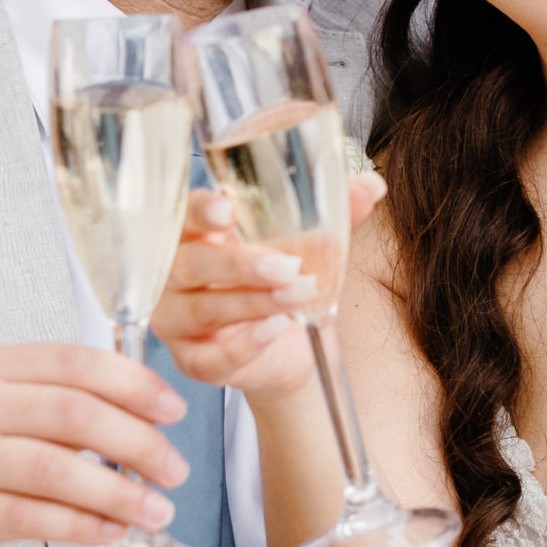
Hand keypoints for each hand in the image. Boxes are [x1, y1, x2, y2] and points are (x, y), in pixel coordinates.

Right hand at [0, 343, 189, 546]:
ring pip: (56, 471)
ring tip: (157, 509)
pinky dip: (84, 525)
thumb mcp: (4, 409)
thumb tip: (153, 415)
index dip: (132, 384)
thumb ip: (65, 401)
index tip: (174, 410)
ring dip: (119, 493)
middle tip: (175, 470)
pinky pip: (34, 518)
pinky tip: (114, 531)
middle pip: (71, 414)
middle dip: (137, 442)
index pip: (72, 363)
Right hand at [153, 174, 387, 400]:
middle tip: (285, 265)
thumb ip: (335, 214)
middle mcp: (176, 275)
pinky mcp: (194, 360)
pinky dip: (242, 345)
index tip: (226, 211)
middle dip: (239, 264)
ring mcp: (177, 321)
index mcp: (196, 233)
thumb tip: (371, 186)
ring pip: (202, 310)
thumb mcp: (306, 244)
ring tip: (296, 295)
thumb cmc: (280, 281)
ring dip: (252, 303)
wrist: (287, 346)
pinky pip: (208, 357)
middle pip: (189, 264)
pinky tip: (273, 331)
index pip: (184, 215)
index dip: (200, 212)